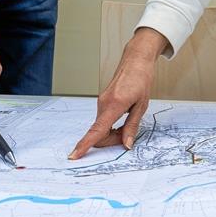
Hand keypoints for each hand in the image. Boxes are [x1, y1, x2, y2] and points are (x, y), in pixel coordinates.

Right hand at [68, 27, 167, 158]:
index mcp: (114, 105)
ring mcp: (101, 102)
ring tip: (129, 121)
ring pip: (101, 127)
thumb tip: (126, 145)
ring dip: (113, 132)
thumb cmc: (141, 80)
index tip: (74, 155)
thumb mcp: (141, 106)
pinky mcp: (102, 101)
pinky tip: (123, 117)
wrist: (136, 60)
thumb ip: (132, 126)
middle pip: (100, 133)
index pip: (97, 130)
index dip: (85, 145)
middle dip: (112, 140)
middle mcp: (103, 104)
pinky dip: (111, 124)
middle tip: (129, 135)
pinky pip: (103, 120)